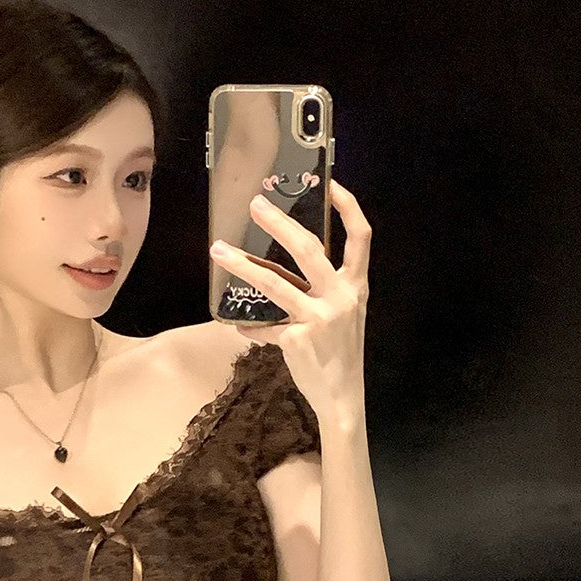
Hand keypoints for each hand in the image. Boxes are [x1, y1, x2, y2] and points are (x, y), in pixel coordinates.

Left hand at [210, 178, 371, 419]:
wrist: (342, 396)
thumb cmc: (339, 352)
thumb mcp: (341, 315)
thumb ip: (319, 291)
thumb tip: (280, 272)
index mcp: (356, 286)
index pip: (361, 238)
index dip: (348, 208)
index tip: (331, 184)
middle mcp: (341, 297)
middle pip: (308, 249)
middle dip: (279, 223)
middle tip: (255, 205)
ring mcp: (318, 318)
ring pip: (273, 282)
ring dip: (242, 265)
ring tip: (219, 251)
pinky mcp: (296, 338)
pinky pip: (265, 326)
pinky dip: (250, 327)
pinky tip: (238, 326)